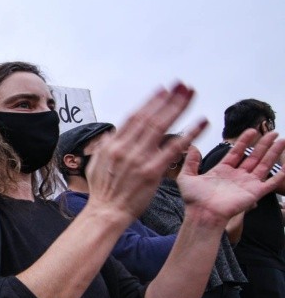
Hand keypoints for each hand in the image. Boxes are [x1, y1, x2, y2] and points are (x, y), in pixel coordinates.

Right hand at [85, 83, 204, 222]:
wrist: (106, 212)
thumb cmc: (103, 191)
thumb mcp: (96, 163)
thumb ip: (106, 146)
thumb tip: (112, 134)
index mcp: (113, 144)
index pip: (134, 117)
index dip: (151, 102)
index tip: (163, 90)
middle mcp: (126, 147)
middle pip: (150, 117)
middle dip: (168, 99)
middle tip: (182, 85)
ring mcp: (140, 158)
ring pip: (162, 127)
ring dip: (178, 108)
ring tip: (191, 94)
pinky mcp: (152, 171)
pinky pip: (174, 149)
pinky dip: (189, 134)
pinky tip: (201, 123)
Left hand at [178, 130, 284, 224]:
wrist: (203, 214)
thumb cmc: (194, 199)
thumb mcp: (187, 177)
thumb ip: (190, 162)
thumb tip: (192, 147)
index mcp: (223, 171)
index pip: (236, 152)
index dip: (244, 141)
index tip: (251, 130)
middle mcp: (237, 176)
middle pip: (253, 156)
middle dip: (263, 144)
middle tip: (272, 132)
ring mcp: (247, 184)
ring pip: (264, 165)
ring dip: (273, 153)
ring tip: (282, 140)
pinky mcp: (255, 192)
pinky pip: (271, 182)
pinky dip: (280, 174)